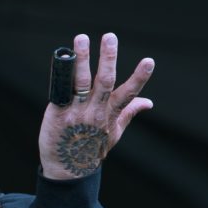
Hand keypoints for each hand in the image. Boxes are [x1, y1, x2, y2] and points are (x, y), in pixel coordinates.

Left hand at [39, 33, 153, 179]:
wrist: (66, 170)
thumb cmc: (90, 148)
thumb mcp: (114, 133)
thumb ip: (129, 113)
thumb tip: (149, 102)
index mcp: (110, 114)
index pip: (128, 94)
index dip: (139, 78)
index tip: (149, 61)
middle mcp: (95, 111)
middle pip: (104, 82)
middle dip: (108, 59)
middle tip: (110, 36)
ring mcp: (76, 113)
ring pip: (81, 82)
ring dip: (82, 59)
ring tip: (81, 38)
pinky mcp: (58, 114)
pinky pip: (61, 92)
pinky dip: (61, 76)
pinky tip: (61, 60)